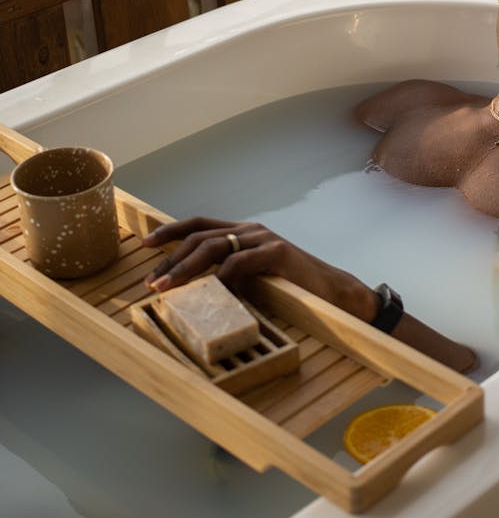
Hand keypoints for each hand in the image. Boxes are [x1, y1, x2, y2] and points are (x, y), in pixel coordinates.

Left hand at [143, 218, 378, 319]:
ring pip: (214, 247)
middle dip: (170, 258)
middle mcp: (250, 230)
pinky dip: (222, 277)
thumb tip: (193, 292)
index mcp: (242, 233)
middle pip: (199, 236)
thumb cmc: (292, 288)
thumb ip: (229, 277)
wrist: (333, 291)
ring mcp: (264, 239)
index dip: (170, 232)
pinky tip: (211, 291)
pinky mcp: (277, 253)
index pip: (199, 225)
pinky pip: (240, 262)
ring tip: (167, 287)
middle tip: (151, 282)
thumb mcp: (254, 278)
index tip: (145, 245)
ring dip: (185, 268)